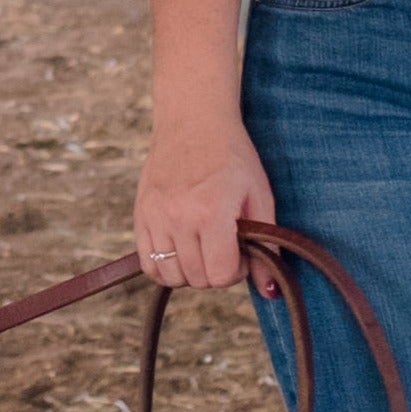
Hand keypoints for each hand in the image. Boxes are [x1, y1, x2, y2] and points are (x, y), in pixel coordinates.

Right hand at [134, 115, 275, 291]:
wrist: (193, 119)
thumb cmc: (232, 154)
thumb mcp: (259, 194)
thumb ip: (266, 244)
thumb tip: (270, 292)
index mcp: (211, 211)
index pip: (222, 274)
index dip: (238, 269)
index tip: (242, 249)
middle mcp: (179, 216)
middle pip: (198, 278)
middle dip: (217, 269)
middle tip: (224, 243)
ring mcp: (155, 215)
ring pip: (172, 276)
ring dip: (191, 270)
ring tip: (203, 244)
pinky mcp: (140, 214)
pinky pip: (147, 263)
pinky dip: (165, 266)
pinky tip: (181, 248)